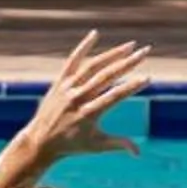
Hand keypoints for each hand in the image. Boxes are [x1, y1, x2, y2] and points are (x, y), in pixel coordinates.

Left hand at [15, 32, 148, 172]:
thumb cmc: (71, 145)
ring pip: (92, 66)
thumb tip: (138, 153)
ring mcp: (68, 88)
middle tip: (145, 52)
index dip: (131, 87)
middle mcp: (77, 98)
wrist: (39, 141)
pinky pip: (72, 61)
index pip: (114, 97)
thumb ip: (118, 145)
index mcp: (88, 115)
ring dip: (112, 54)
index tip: (147, 77)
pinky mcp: (60, 82)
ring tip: (131, 45)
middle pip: (106, 76)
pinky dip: (83, 47)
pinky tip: (95, 34)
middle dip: (127, 63)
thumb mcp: (96, 146)